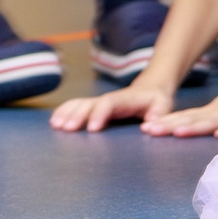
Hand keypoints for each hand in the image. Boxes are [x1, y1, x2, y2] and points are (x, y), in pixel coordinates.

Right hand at [51, 71, 177, 132]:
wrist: (150, 89)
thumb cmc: (157, 101)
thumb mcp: (163, 106)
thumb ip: (158, 114)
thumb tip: (149, 124)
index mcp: (126, 99)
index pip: (110, 103)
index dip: (100, 114)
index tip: (93, 129)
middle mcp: (110, 99)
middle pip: (90, 104)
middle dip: (78, 116)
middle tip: (67, 129)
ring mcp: (100, 102)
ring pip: (80, 104)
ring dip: (67, 113)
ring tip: (56, 126)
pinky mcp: (94, 106)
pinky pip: (76, 106)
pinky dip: (65, 111)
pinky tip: (54, 121)